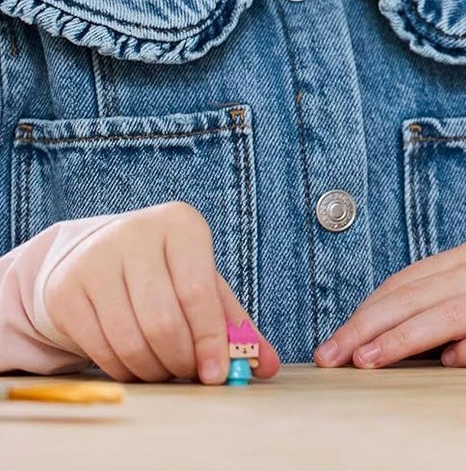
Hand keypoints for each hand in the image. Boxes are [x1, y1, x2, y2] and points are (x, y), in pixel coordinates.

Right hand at [45, 201, 279, 383]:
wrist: (97, 254)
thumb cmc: (166, 272)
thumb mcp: (203, 283)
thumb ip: (235, 323)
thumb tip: (266, 365)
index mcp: (181, 224)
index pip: (199, 291)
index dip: (211, 339)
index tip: (217, 374)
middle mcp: (136, 235)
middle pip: (163, 320)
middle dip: (181, 360)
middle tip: (190, 373)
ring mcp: (95, 261)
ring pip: (130, 340)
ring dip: (153, 369)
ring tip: (166, 371)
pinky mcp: (66, 291)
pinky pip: (100, 348)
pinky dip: (125, 370)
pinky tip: (137, 367)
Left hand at [315, 239, 465, 367]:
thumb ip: (440, 296)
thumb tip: (381, 328)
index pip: (407, 282)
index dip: (367, 311)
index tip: (334, 340)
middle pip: (418, 297)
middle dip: (370, 327)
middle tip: (335, 354)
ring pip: (449, 315)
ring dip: (405, 338)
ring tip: (370, 360)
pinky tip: (449, 363)